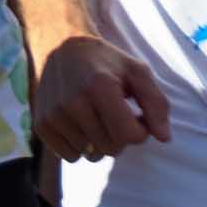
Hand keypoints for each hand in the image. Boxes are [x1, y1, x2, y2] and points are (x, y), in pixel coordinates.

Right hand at [32, 34, 171, 161]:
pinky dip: (80, 147)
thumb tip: (164, 138)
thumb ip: (156, 104)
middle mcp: (73, 103)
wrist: (62, 48)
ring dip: (99, 142)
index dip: (141, 131)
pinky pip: (70, 157)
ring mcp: (54, 115)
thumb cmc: (106, 63)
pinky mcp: (41, 125)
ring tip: (96, 117)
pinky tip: (79, 125)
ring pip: (91, 155)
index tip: (137, 116)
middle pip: (111, 148)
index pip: (129, 135)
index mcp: (99, 87)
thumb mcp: (137, 72)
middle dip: (120, 137)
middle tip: (115, 115)